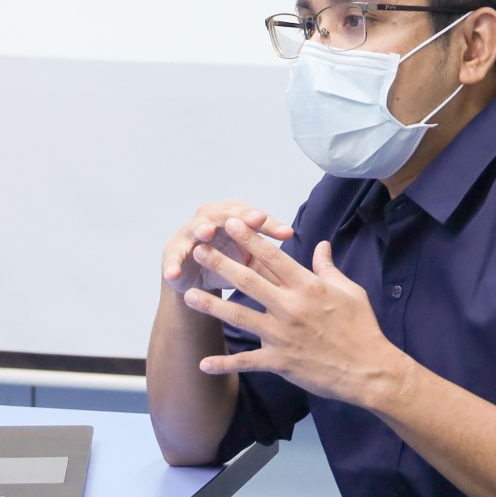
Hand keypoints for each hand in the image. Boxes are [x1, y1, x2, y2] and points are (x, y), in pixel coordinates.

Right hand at [161, 201, 294, 301]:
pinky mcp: (173, 251)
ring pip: (197, 227)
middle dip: (239, 217)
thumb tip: (322, 250)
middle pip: (227, 214)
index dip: (271, 224)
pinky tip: (175, 273)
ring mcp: (190, 232)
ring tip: (206, 234)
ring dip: (201, 229)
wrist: (198, 282)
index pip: (257, 217)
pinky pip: (173, 256)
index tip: (289, 235)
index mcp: (237, 218)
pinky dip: (173, 264)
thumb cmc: (232, 265)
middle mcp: (213, 218)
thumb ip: (280, 254)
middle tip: (253, 220)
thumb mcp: (257, 261)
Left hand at [186, 216, 414, 411]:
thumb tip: (321, 245)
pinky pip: (247, 361)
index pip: (273, 257)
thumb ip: (329, 268)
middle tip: (198, 250)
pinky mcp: (280, 361)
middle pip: (249, 280)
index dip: (250, 238)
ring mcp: (283, 335)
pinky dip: (225, 363)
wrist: (368, 370)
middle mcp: (290, 307)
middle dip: (220, 263)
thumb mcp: (349, 290)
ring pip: (240, 317)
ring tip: (189, 297)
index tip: (231, 224)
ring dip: (212, 306)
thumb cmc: (361, 327)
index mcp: (308, 287)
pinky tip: (204, 363)